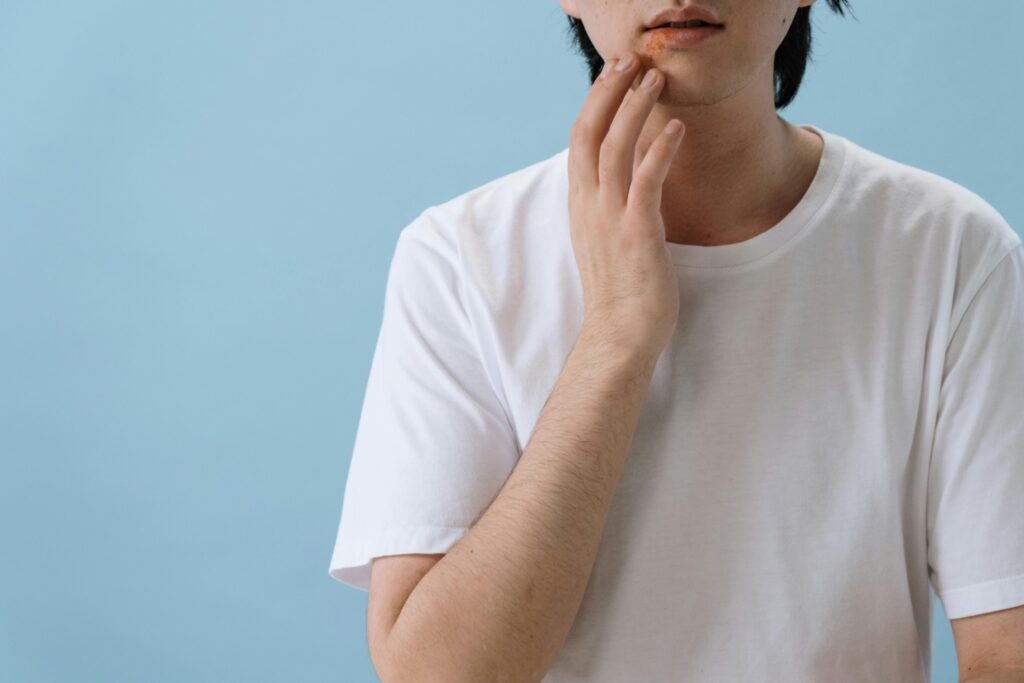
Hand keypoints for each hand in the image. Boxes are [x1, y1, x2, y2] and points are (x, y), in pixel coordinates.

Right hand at [567, 51, 684, 356]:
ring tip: (655, 77)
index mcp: (581, 206)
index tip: (612, 75)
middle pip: (588, 133)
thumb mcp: (607, 239)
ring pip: (614, 148)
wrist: (619, 336)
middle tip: (629, 60)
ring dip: (635, 107)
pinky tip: (676, 126)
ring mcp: (610, 219)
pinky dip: (660, 149)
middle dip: (608, 91)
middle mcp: (589, 206)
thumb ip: (611, 206)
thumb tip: (628, 176)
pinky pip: (646, 180)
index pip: (578, 141)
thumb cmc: (619, 292)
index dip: (593, 103)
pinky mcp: (636, 233)